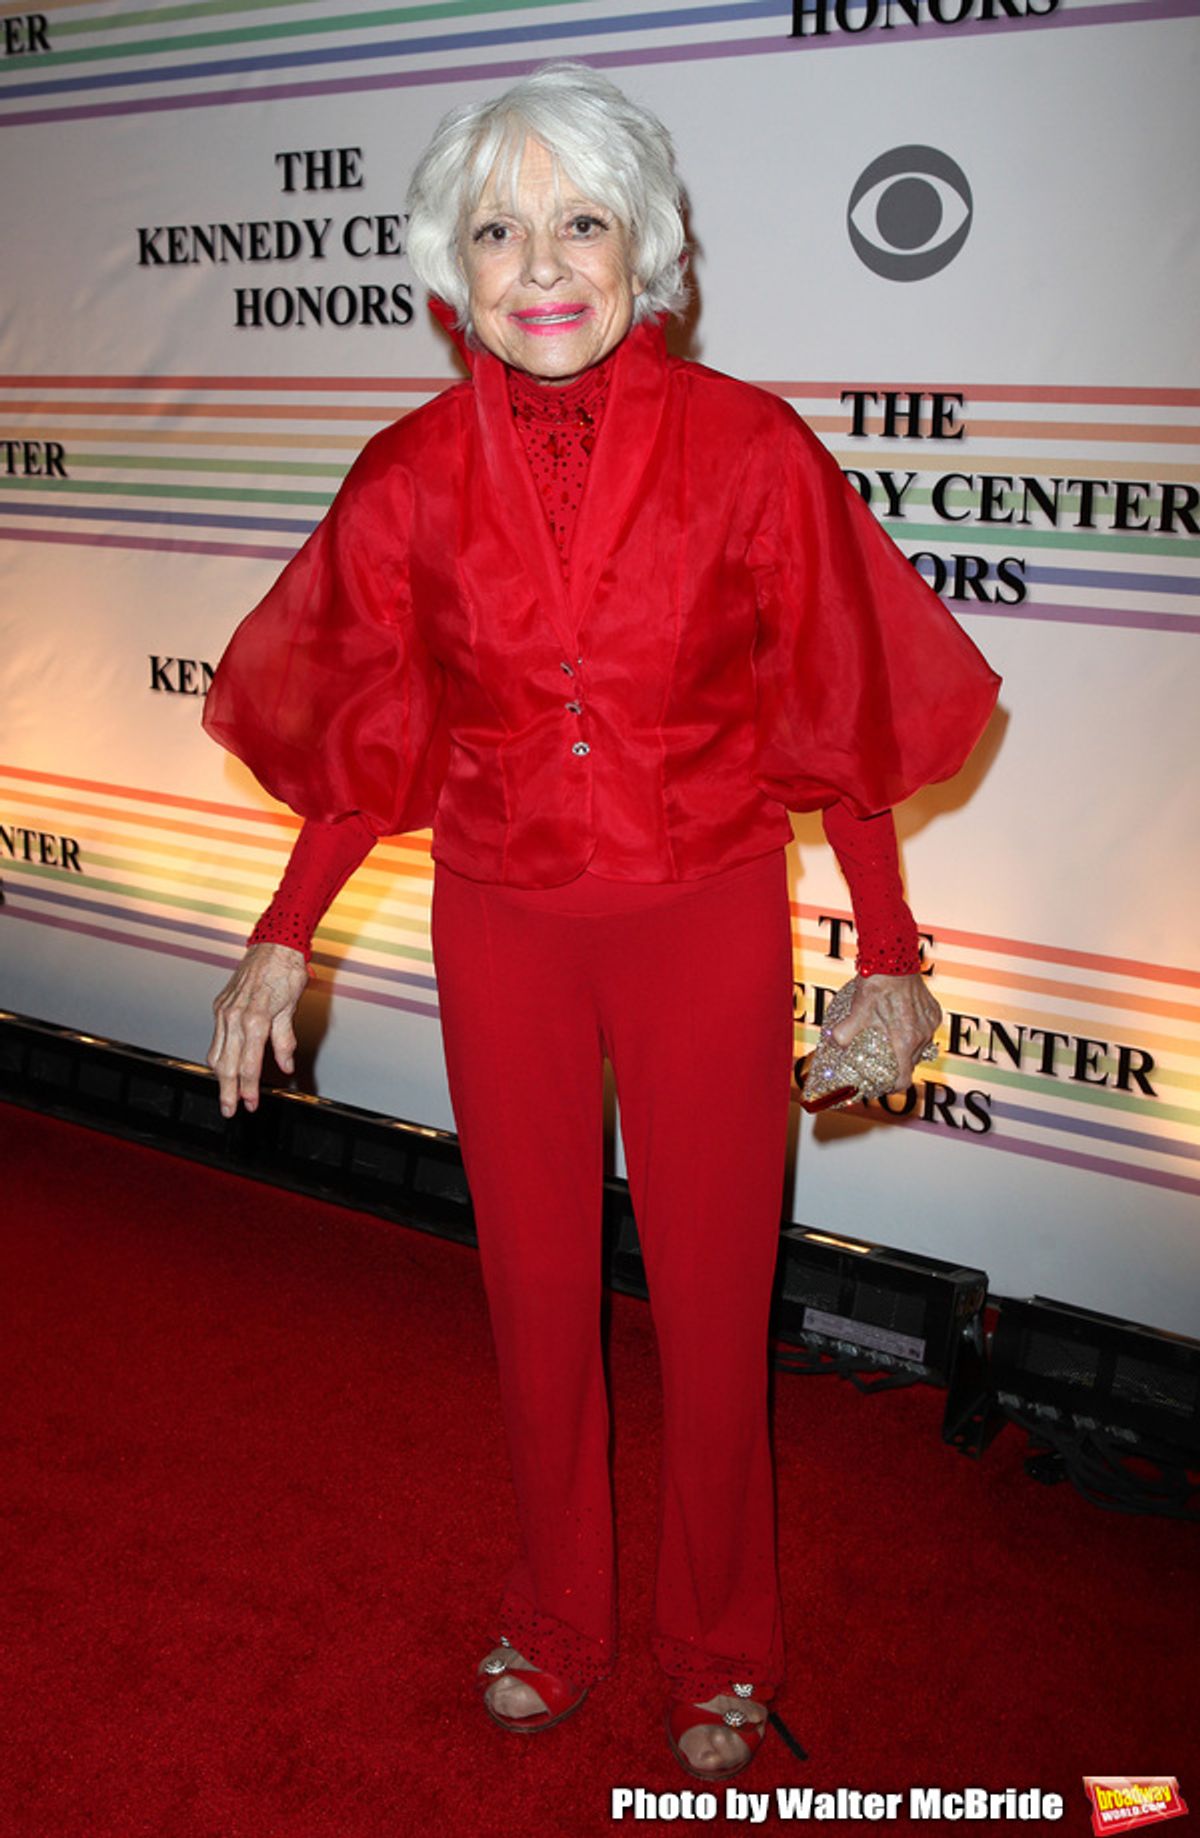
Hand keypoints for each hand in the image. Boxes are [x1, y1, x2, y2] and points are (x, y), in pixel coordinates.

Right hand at [207, 941, 308, 1117]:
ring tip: (226, 1094)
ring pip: (216, 1052)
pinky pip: (216, 1037)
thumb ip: (284, 1040)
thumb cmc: (285, 972)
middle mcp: (234, 1017)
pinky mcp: (220, 1006)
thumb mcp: (290, 1008)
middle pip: (227, 1064)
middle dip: (228, 1091)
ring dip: (220, 1076)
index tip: (252, 1104)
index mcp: (255, 1020)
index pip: (249, 1065)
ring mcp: (224, 1011)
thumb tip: (285, 1066)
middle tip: (229, 1111)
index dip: (250, 1089)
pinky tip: (222, 1066)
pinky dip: (217, 1055)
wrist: (273, 945)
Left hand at [829, 972, 941, 1092]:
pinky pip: (925, 1030)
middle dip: (896, 1065)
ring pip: (919, 1047)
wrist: (894, 962)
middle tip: (881, 1059)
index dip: (892, 1087)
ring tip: (890, 1037)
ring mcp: (930, 1025)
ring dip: (906, 1047)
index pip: (904, 1080)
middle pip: (910, 1064)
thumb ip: (843, 1034)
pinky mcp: (934, 1012)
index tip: (883, 1085)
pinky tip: (901, 1021)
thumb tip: (833, 1045)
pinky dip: (915, 1031)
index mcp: (904, 1042)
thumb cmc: (876, 987)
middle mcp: (921, 1037)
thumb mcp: (855, 1012)